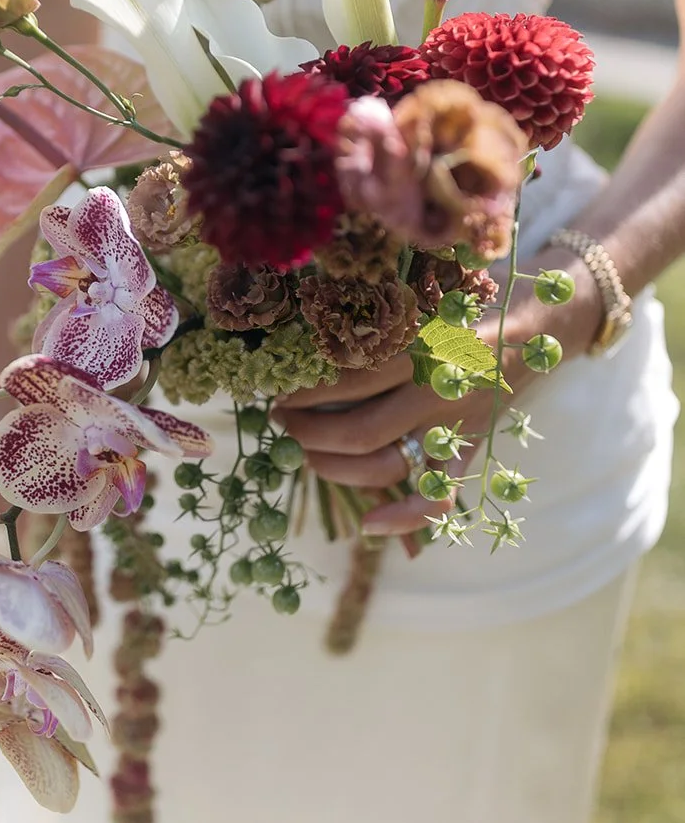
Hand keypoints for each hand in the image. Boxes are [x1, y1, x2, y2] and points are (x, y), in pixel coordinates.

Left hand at [274, 260, 600, 537]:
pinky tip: (368, 526)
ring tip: (302, 451)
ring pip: (385, 466)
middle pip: (359, 430)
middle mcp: (439, 392)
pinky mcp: (468, 450)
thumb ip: (380, 317)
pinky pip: (439, 497)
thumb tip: (309, 337)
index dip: (307, 389)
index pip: (352, 377)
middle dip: (307, 431)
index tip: (278, 386)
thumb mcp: (425, 296)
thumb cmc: (470, 301)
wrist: (543, 325)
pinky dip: (405, 519)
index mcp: (425, 346)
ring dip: (333, 467)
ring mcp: (455, 428)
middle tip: (280, 419)